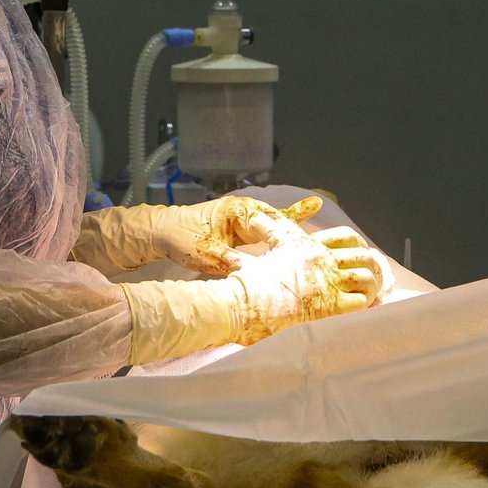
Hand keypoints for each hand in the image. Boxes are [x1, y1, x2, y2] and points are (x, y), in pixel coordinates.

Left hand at [155, 195, 325, 274]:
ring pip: (276, 223)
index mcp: (238, 212)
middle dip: (300, 229)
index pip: (271, 223)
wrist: (162, 231)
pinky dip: (286, 223)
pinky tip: (309, 215)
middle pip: (279, 221)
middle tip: (326, 234)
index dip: (290, 236)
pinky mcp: (242, 223)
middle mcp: (246, 210)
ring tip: (324, 225)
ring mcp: (245, 215)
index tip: (309, 247)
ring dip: (296, 228)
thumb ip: (232, 262)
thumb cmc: (182, 238)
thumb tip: (253, 276)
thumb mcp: (208, 255)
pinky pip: (268, 224)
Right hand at [226, 232, 386, 342]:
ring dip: (371, 287)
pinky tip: (358, 310)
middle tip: (370, 279)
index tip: (359, 258)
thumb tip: (261, 224)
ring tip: (368, 296)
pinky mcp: (329, 305)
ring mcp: (327, 281)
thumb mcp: (267, 252)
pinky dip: (364, 306)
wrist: (243, 302)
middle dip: (371, 267)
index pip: (346, 237)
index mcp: (310, 246)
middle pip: (362, 255)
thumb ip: (274, 238)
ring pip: (367, 277)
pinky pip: (361, 301)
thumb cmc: (251, 281)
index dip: (358, 247)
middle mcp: (322, 260)